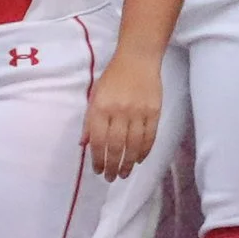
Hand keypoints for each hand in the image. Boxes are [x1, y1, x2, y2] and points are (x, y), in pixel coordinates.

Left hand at [83, 51, 162, 180]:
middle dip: (112, 165)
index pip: (99, 140)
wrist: (137, 59)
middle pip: (116, 146)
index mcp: (101, 108)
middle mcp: (119, 112)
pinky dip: (144, 151)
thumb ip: (89, 121)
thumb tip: (84, 144)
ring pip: (134, 145)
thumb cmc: (112, 78)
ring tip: (124, 174)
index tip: (98, 170)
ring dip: (128, 163)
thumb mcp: (95, 96)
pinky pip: (150, 136)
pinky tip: (139, 160)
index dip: (98, 159)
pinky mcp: (154, 111)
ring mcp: (138, 112)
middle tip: (111, 178)